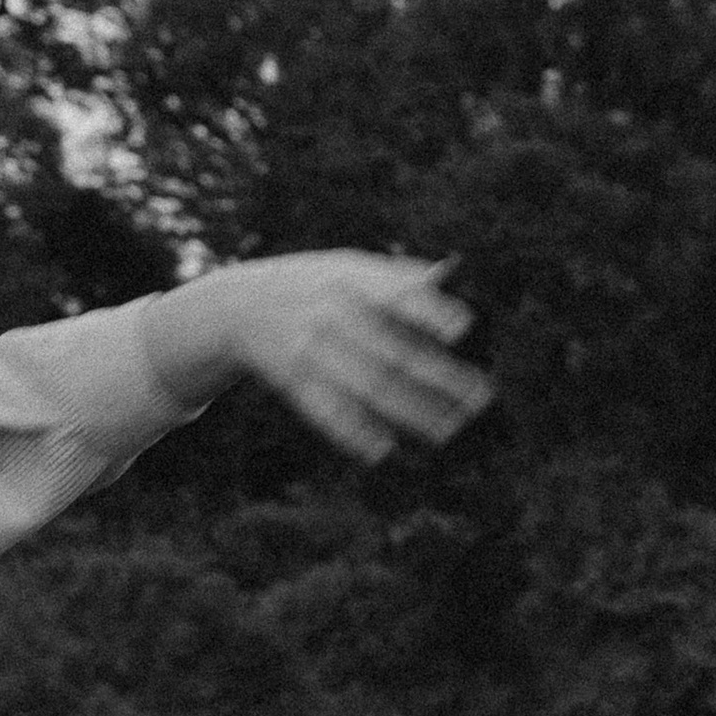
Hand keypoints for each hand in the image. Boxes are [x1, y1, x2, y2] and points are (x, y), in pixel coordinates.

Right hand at [143, 255, 493, 463]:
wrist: (234, 306)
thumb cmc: (308, 284)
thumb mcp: (343, 266)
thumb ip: (392, 275)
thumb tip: (445, 274)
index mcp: (346, 280)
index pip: (393, 294)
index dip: (426, 311)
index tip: (462, 328)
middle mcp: (328, 315)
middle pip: (390, 350)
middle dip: (437, 377)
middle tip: (481, 398)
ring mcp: (308, 350)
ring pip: (366, 386)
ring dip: (410, 411)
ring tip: (448, 430)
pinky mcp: (291, 381)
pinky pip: (324, 409)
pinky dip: (351, 431)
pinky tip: (381, 449)